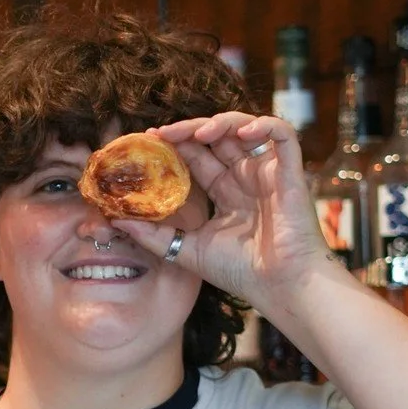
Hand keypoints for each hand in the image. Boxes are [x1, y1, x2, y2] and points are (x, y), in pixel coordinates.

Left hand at [110, 112, 335, 318]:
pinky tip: (241, 133)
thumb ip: (154, 236)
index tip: (147, 142)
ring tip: (197, 131)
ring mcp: (268, 172)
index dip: (175, 146)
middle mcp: (246, 177)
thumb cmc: (240, 272)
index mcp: (225, 192)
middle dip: (189, 130)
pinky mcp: (290, 171)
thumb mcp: (187, 251)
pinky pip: (282, 134)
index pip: (198, 158)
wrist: (279, 286)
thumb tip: (116, 221)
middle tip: (162, 134)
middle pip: (217, 138)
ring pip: (245, 128)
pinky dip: (263, 125)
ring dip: (220, 122)